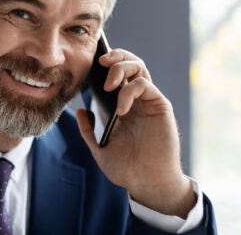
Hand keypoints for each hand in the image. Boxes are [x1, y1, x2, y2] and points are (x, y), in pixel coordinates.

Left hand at [74, 49, 194, 217]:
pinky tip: (121, 110)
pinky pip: (145, 86)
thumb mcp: (99, 149)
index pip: (117, 75)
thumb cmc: (127, 169)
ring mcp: (149, 102)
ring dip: (122, 67)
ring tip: (108, 84)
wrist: (147, 183)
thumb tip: (80, 110)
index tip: (89, 65)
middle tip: (100, 61)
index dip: (106, 65)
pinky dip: (129, 92)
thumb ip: (88, 131)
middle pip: (131, 64)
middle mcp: (137, 101)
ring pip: (140, 68)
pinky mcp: (160, 106)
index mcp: (124, 107)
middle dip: (116, 56)